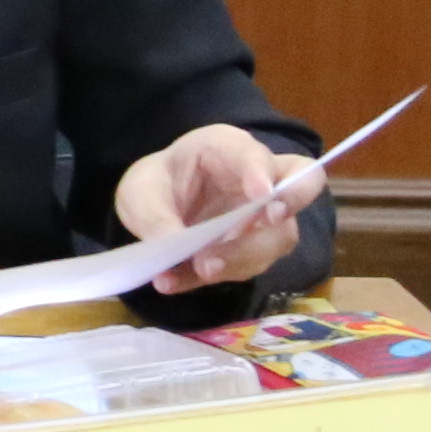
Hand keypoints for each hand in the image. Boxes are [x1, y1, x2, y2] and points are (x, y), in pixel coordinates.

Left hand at [116, 127, 309, 292]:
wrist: (156, 208)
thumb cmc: (156, 184)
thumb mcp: (139, 192)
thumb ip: (154, 215)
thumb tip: (173, 245)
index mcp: (229, 150)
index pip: (258, 155)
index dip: (263, 173)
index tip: (261, 193)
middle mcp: (260, 182)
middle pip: (291, 197)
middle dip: (274, 220)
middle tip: (244, 231)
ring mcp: (264, 220)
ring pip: (277, 239)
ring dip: (241, 258)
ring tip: (201, 269)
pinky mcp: (253, 251)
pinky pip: (246, 266)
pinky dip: (213, 277)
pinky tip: (175, 282)